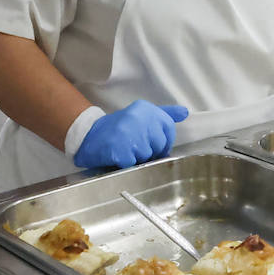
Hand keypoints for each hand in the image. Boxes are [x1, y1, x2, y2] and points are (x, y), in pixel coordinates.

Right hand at [74, 99, 189, 170]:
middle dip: (149, 151)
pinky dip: (126, 165)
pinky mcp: (119, 149)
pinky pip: (133, 164)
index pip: (168, 129)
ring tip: (125, 150)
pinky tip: (117, 156)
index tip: (152, 143)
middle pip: (160, 144)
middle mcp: (138, 117)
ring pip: (147, 156)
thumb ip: (164, 115)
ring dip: (137, 159)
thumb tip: (185, 112)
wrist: (88, 136)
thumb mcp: (141, 116)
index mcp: (146, 109)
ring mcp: (128, 133)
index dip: (162, 141)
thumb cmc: (118, 129)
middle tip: (134, 147)